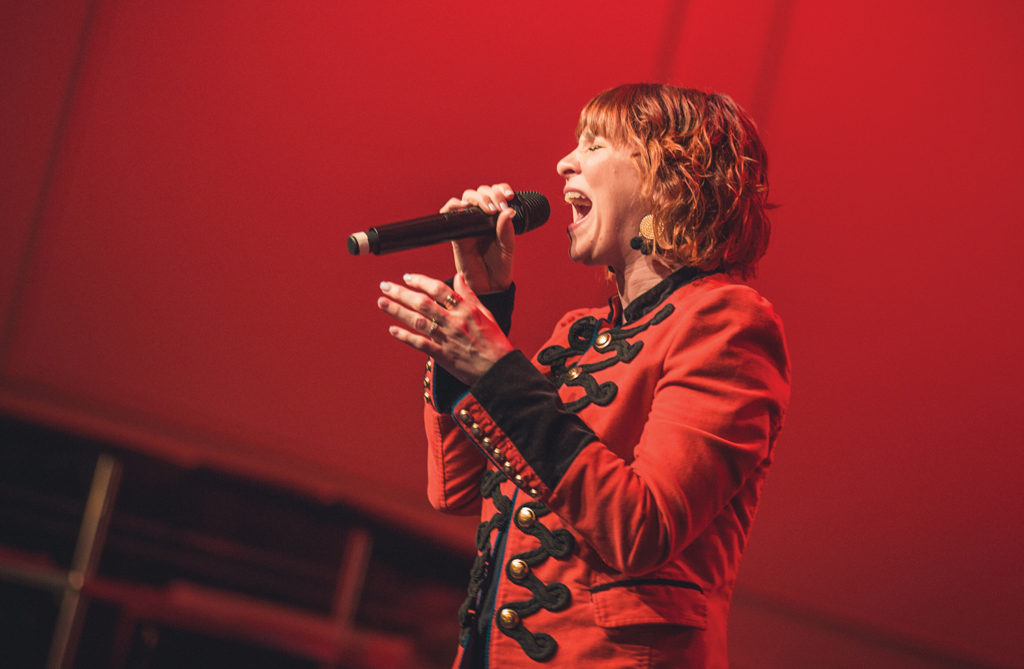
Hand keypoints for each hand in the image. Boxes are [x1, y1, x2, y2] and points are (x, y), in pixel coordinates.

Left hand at [377, 272, 513, 385]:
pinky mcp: (442, 355)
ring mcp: (447, 338)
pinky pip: (420, 344)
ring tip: (382, 302)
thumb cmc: (494, 342)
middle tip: (385, 286)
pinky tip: (392, 330)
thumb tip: (459, 277)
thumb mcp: (486, 313)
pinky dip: (405, 336)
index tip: (407, 277)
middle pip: (423, 303)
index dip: (421, 281)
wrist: (498, 370)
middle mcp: (454, 321)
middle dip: (401, 293)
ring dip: (397, 311)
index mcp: (466, 309)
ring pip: (418, 321)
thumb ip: (469, 295)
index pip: (439, 289)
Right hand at [440, 183, 516, 293]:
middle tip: (498, 207)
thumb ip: (507, 230)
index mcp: (495, 217)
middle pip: (480, 192)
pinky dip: (453, 206)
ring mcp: (468, 224)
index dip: (500, 189)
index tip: (509, 195)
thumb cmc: (500, 266)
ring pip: (466, 198)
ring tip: (487, 209)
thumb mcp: (508, 246)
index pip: (495, 193)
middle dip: (490, 194)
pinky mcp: (456, 233)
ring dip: (476, 198)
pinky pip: (449, 214)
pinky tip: (464, 208)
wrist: (490, 285)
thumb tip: (508, 212)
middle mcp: (481, 218)